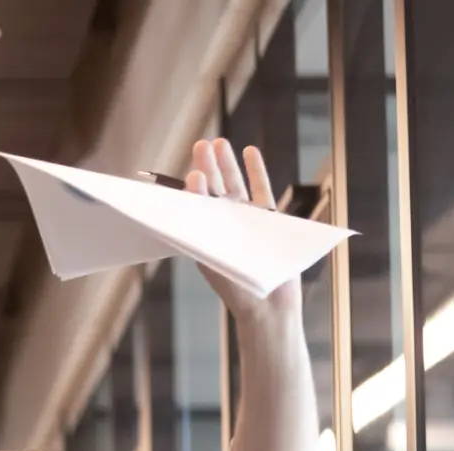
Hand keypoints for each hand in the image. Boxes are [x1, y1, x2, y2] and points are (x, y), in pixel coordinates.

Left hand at [184, 138, 301, 323]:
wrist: (267, 306)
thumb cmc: (236, 286)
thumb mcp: (213, 249)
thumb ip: (202, 217)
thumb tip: (193, 184)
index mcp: (204, 237)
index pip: (194, 205)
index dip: (189, 187)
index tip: (186, 169)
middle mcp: (222, 228)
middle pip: (213, 191)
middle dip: (207, 166)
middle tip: (200, 144)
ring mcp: (245, 223)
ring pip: (235, 187)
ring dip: (228, 165)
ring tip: (219, 142)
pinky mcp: (268, 221)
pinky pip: (261, 191)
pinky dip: (256, 172)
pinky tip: (249, 152)